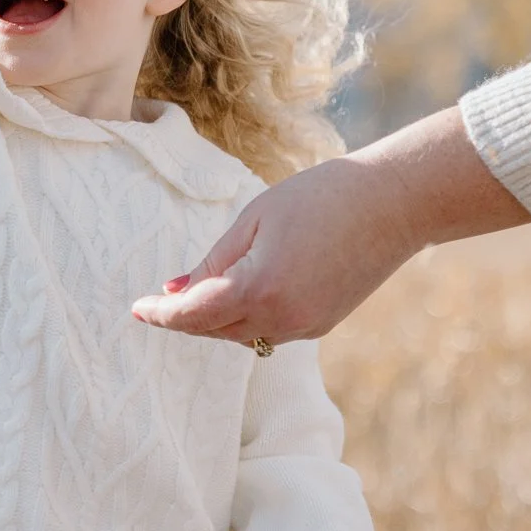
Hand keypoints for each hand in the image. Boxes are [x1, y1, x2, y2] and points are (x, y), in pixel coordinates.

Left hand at [132, 106, 528, 347]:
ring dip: (217, 319)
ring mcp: (304, 326)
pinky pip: (270, 329)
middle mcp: (280, 319)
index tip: (137, 309)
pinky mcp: (321, 324)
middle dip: (185, 317)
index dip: (161, 314)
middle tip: (159, 300)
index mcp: (258, 288)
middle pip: (214, 330)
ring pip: (242, 334)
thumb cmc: (322, 196)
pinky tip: (245, 291)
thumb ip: (213, 260)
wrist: (394, 204)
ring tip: (201, 290)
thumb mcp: (256, 218)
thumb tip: (177, 290)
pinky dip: (250, 316)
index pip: (192, 315)